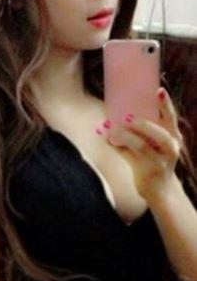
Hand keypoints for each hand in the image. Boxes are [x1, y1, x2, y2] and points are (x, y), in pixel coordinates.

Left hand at [97, 88, 182, 202]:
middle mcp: (170, 148)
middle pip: (159, 133)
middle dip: (142, 124)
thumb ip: (144, 132)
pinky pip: (128, 156)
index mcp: (173, 137)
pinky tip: (106, 139)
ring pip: (141, 145)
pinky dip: (116, 146)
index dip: (165, 104)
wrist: (161, 190)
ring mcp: (158, 161)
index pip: (171, 117)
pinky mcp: (146, 171)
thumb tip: (118, 116)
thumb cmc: (157, 162)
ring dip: (124, 135)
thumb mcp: (157, 146)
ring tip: (111, 128)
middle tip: (126, 117)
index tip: (159, 90)